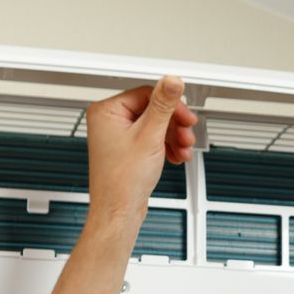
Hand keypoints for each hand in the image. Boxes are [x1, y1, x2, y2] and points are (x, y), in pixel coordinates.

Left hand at [83, 76, 197, 222]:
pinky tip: (176, 156)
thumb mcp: (149, 136)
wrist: (119, 212)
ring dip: (173, 137)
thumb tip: (172, 81)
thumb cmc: (122, 181)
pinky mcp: (127, 150)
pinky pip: (151, 140)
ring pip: (154, 126)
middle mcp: (109, 121)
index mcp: (106, 111)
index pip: (147, 94)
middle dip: (174, 125)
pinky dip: (166, 147)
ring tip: (183, 149)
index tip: (186, 117)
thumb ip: (163, 106)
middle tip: (186, 135)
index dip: (171, 107)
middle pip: (152, 111)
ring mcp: (117, 136)